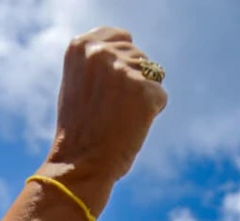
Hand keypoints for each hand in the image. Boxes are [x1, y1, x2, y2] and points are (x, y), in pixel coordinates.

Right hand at [41, 27, 167, 208]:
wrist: (80, 164)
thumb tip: (127, 51)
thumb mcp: (78, 84)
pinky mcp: (145, 91)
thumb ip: (98, 63)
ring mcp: (124, 71)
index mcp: (81, 46)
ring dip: (141, 97)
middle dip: (132, 82)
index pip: (121, 37)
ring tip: (117, 118)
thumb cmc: (79, 130)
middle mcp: (102, 52)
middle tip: (110, 111)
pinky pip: (160, 97)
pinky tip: (129, 126)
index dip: (121, 63)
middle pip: (139, 57)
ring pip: (152, 75)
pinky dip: (150, 114)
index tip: (109, 88)